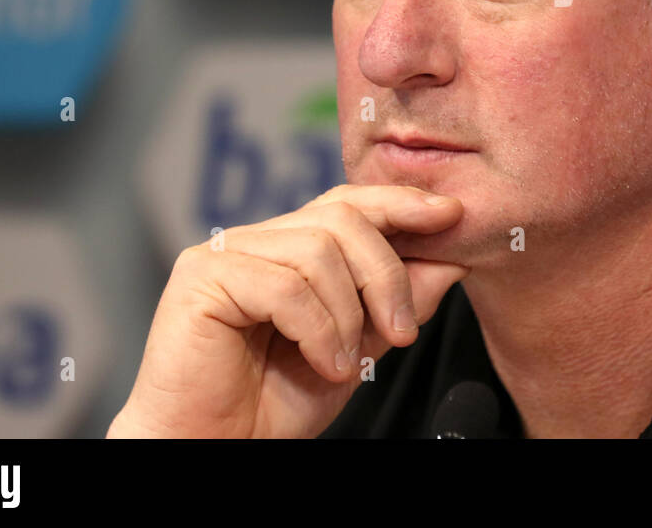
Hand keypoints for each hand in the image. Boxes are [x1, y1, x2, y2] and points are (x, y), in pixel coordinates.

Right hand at [107, 184, 468, 437]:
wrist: (214, 449)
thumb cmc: (271, 405)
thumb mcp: (358, 348)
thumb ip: (397, 303)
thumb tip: (449, 260)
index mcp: (288, 247)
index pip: (349, 203)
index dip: (400, 202)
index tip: (450, 214)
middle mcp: (256, 240)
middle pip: (342, 219)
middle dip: (387, 273)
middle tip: (403, 330)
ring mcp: (225, 254)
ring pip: (317, 250)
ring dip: (349, 314)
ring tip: (346, 362)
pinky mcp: (201, 278)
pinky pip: (284, 285)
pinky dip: (318, 330)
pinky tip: (322, 363)